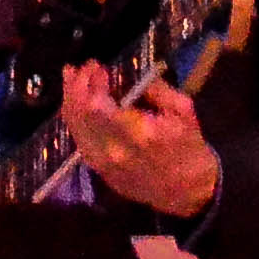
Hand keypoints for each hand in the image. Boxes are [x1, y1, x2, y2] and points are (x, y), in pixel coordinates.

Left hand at [61, 70, 221, 223]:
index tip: (97, 66)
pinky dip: (75, 119)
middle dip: (75, 85)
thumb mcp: (183, 110)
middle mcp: (113, 150)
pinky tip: (77, 104)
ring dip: (70, 100)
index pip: (96, 104)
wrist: (187, 191)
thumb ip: (156, 89)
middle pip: (78, 114)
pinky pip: (79, 140)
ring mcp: (102, 164)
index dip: (91, 82)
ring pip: (74, 127)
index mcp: (137, 133)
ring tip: (72, 79)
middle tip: (80, 68)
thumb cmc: (188, 148)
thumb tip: (131, 77)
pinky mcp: (99, 171)